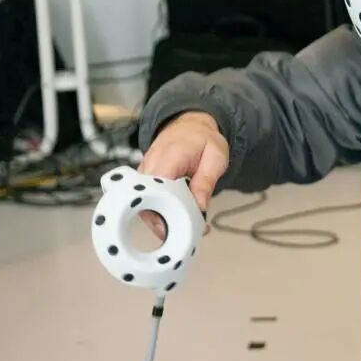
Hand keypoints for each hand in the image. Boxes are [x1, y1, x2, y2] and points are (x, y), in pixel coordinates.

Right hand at [138, 111, 228, 238]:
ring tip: (187, 230)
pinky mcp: (144, 180)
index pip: (159, 189)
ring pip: (144, 204)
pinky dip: (161, 213)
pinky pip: (147, 201)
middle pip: (146, 201)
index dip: (167, 212)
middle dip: (164, 222)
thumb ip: (206, 181)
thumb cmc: (204, 140)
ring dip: (163, 221)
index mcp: (169, 157)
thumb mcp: (216, 157)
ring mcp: (144, 173)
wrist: (191, 126)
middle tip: (187, 234)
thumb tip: (200, 206)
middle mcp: (150, 165)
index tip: (180, 228)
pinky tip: (178, 221)